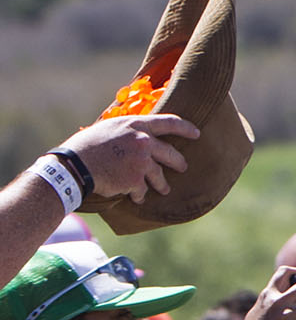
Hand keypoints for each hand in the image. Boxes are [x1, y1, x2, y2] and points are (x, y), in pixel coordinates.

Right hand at [61, 114, 197, 201]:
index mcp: (136, 125)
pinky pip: (144, 191)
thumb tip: (143, 135)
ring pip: (160, 177)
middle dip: (179, 163)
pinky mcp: (136, 180)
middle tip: (182, 167)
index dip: (185, 128)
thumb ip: (129, 132)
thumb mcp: (109, 128)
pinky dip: (139, 195)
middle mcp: (143, 141)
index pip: (169, 123)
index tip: (197, 133)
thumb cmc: (88, 145)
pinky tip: (134, 196)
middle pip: (171, 154)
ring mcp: (141, 162)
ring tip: (163, 189)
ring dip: (162, 185)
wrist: (74, 165)